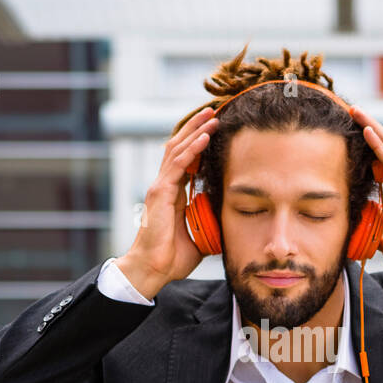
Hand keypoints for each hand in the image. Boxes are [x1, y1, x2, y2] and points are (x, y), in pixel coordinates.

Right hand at [118, 106, 218, 296]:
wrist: (153, 270)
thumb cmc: (172, 257)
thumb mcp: (200, 235)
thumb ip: (211, 222)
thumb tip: (230, 219)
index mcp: (173, 194)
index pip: (184, 159)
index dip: (197, 142)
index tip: (214, 128)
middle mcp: (164, 186)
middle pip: (179, 147)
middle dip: (196, 128)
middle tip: (213, 112)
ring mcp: (160, 187)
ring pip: (178, 150)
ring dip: (196, 131)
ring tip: (212, 116)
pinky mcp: (160, 193)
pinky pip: (178, 165)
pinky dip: (192, 149)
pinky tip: (204, 136)